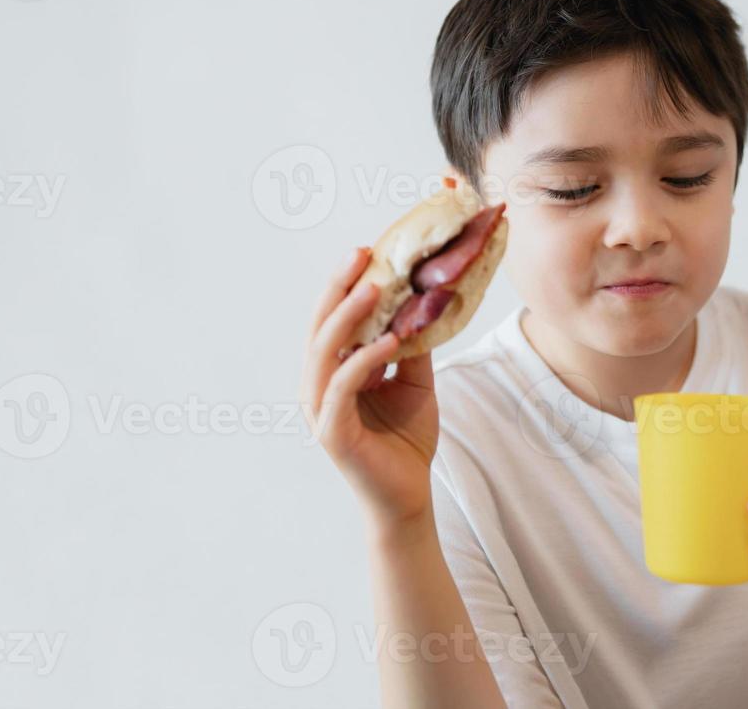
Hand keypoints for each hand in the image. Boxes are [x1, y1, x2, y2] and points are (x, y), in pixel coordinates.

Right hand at [300, 246, 439, 528]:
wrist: (408, 495)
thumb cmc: (406, 439)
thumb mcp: (416, 381)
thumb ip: (413, 346)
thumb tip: (427, 302)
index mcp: (334, 371)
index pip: (334, 319)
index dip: (345, 284)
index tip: (367, 250)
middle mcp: (320, 386)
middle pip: (321, 326)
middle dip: (340, 287)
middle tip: (361, 254)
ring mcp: (321, 410)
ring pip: (325, 352)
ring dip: (348, 316)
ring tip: (374, 286)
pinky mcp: (333, 433)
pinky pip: (342, 387)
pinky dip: (363, 360)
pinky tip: (388, 341)